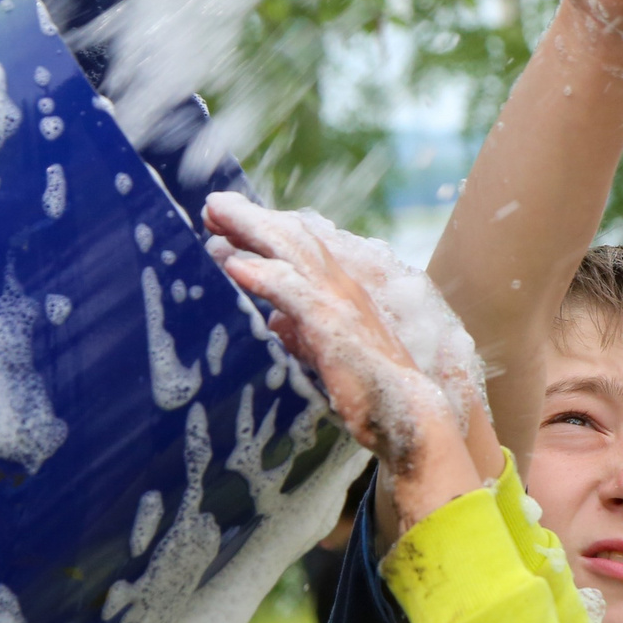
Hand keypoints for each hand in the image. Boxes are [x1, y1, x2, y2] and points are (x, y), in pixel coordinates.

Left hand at [202, 193, 495, 530]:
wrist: (409, 416)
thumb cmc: (372, 391)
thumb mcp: (328, 354)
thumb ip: (302, 334)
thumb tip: (275, 322)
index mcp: (340, 293)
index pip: (300, 248)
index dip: (264, 230)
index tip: (227, 224)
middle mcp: (341, 288)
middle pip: (293, 237)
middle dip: (251, 218)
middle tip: (213, 206)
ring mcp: (338, 303)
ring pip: (291, 250)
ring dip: (251, 230)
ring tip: (216, 217)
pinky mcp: (332, 326)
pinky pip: (293, 292)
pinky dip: (263, 276)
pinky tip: (236, 266)